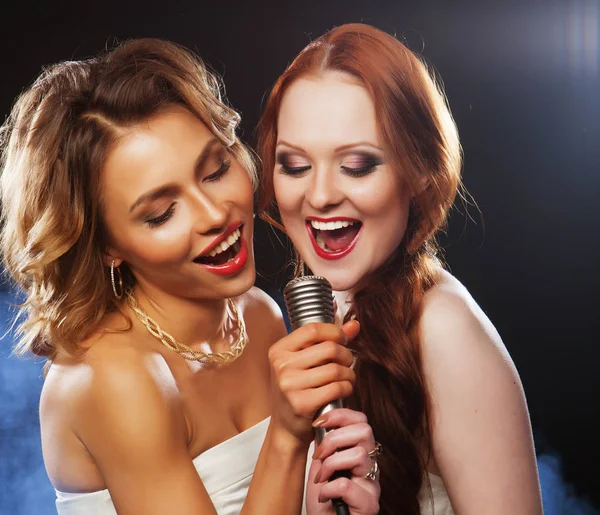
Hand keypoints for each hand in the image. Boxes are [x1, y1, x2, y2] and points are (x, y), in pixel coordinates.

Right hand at [269, 321, 359, 445]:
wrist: (286, 428)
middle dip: (346, 355)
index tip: (343, 339)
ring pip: (335, 369)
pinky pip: (336, 388)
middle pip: (329, 348)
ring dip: (349, 373)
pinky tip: (344, 389)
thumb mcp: (305, 362)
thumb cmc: (298, 389)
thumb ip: (328, 340)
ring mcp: (290, 385)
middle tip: (347, 362)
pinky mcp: (302, 403)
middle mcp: (281, 366)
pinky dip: (347, 387)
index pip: (312, 329)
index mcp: (279, 350)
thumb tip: (354, 325)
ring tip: (346, 378)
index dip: (334, 331)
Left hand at [306, 408, 379, 514]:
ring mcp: (372, 485)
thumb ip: (326, 445)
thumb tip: (321, 420)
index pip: (361, 421)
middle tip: (319, 454)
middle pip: (365, 431)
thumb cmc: (322, 500)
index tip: (319, 422)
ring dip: (331, 464)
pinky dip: (329, 489)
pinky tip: (324, 497)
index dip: (341, 415)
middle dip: (335, 438)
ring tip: (321, 478)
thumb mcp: (320, 465)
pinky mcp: (369, 504)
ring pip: (359, 455)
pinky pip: (347, 484)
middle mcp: (371, 466)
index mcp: (360, 453)